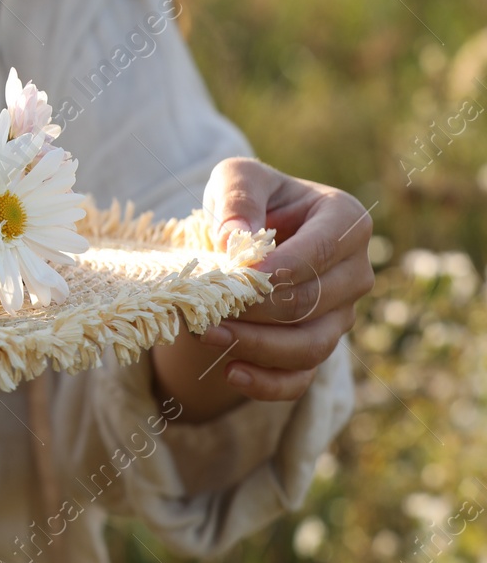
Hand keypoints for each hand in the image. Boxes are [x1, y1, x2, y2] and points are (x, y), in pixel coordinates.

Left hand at [152, 158, 372, 418]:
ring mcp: (341, 314)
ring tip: (208, 335)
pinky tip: (232, 372)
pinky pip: (302, 378)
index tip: (237, 275)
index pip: (322, 251)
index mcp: (345, 221)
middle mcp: (355, 271)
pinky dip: (269, 383)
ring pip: (310, 345)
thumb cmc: (247, 201)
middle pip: (314, 302)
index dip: (281, 267)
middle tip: (208, 309)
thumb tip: (240, 240)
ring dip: (258, 346)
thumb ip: (239, 197)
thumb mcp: (237, 179)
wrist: (245, 237)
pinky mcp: (319, 346)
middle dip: (259, 310)